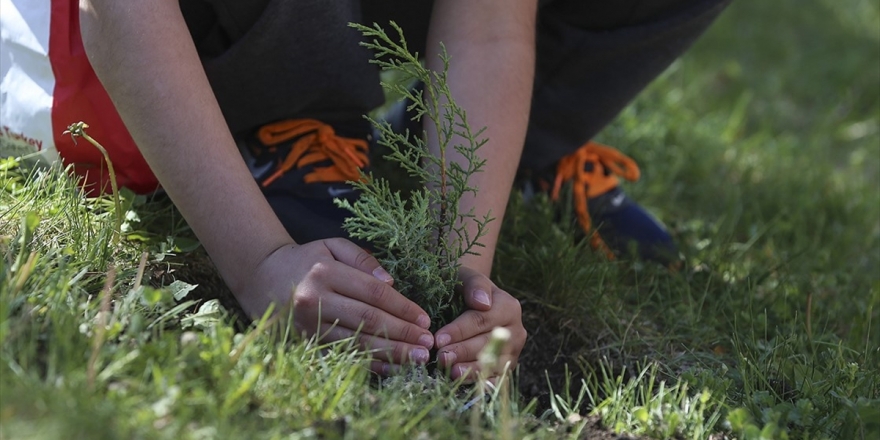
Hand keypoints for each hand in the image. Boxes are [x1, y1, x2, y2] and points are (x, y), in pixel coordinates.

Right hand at [240, 238, 434, 374]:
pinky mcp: (304, 344)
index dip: (402, 307)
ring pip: (357, 343)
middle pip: (368, 321)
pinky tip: (392, 369)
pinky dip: (369, 365)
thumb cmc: (306, 260)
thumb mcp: (332, 246)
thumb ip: (362, 259)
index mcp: (324, 273)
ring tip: (417, 359)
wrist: (261, 277)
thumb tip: (391, 282)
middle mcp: (314, 301)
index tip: (425, 319)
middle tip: (428, 343)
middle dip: (402, 333)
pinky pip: (342, 357)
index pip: (373, 293)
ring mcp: (308, 326)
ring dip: (391, 353)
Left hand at [434, 267, 526, 381]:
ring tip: (450, 372)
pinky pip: (497, 378)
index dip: (459, 331)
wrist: (471, 300)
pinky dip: (483, 383)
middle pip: (487, 343)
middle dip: (462, 352)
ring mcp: (514, 351)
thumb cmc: (464, 287)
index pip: (481, 321)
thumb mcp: (466, 276)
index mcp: (509, 306)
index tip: (438, 339)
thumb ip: (474, 284)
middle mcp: (516, 330)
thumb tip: (482, 303)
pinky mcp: (507, 367)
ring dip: (471, 370)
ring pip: (494, 364)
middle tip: (440, 357)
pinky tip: (466, 385)